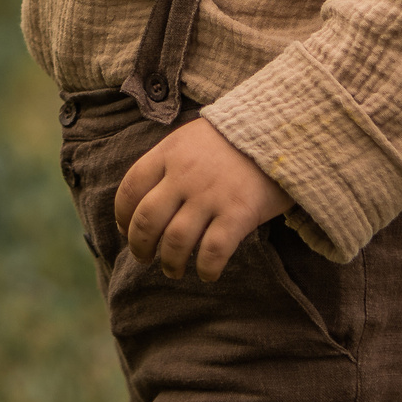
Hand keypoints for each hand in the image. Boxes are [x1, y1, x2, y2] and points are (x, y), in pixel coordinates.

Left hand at [114, 118, 293, 282]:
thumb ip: (170, 162)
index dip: (122, 216)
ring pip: (176, 241)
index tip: (125, 231)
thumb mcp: (192, 137)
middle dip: (140, 246)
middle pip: (147, 220)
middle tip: (144, 259)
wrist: (280, 128)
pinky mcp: (238, 213)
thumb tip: (149, 199)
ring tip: (174, 270)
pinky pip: (213, 251)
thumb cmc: (235, 136)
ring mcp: (211, 194)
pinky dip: (206, 268)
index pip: (130, 188)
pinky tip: (207, 273)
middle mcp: (184, 175)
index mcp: (169, 152)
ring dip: (171, 262)